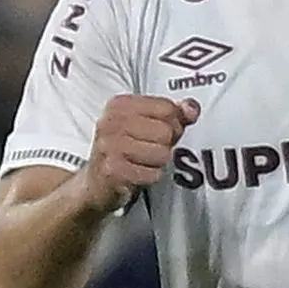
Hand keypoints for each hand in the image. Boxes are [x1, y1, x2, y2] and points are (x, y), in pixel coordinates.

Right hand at [84, 94, 199, 212]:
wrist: (96, 182)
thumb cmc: (124, 150)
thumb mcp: (146, 124)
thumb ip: (173, 114)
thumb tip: (192, 109)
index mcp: (120, 105)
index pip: (167, 108)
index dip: (173, 123)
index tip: (159, 132)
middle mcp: (111, 122)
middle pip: (166, 131)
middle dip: (166, 145)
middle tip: (150, 150)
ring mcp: (110, 145)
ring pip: (163, 154)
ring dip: (158, 163)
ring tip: (142, 162)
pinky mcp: (113, 170)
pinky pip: (153, 174)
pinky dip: (150, 177)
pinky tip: (137, 174)